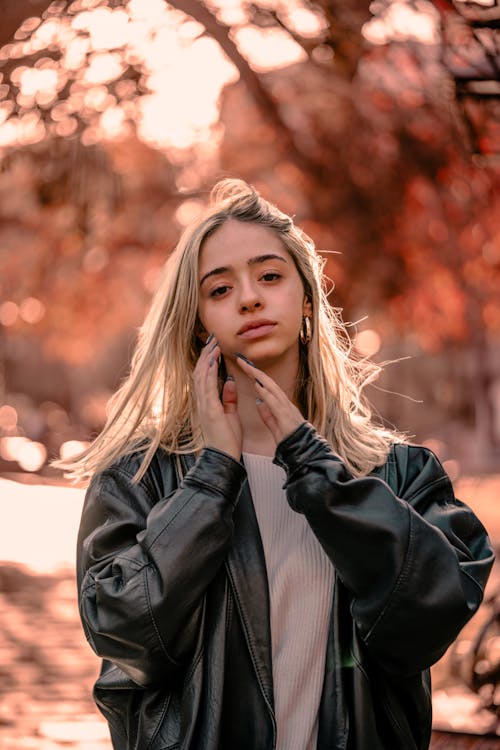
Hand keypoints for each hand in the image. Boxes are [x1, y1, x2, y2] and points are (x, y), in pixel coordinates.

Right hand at [192, 337, 241, 459]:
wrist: (224, 457)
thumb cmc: (227, 439)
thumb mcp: (230, 414)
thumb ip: (228, 398)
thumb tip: (230, 381)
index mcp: (207, 403)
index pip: (205, 377)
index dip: (208, 360)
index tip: (214, 346)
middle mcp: (202, 402)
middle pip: (200, 372)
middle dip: (206, 354)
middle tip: (212, 339)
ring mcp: (204, 405)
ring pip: (201, 376)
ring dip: (207, 358)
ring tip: (213, 344)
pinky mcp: (210, 410)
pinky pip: (207, 386)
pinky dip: (209, 371)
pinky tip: (213, 359)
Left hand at [235, 354, 304, 444]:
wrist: (305, 453)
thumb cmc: (291, 442)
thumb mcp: (275, 427)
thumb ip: (267, 415)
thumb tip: (259, 402)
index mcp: (281, 406)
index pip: (266, 387)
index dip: (255, 376)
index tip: (243, 367)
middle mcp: (285, 404)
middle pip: (268, 383)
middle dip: (254, 371)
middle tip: (241, 359)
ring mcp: (288, 408)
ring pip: (272, 388)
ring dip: (259, 376)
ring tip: (246, 366)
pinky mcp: (288, 416)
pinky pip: (275, 402)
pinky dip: (266, 392)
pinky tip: (257, 385)